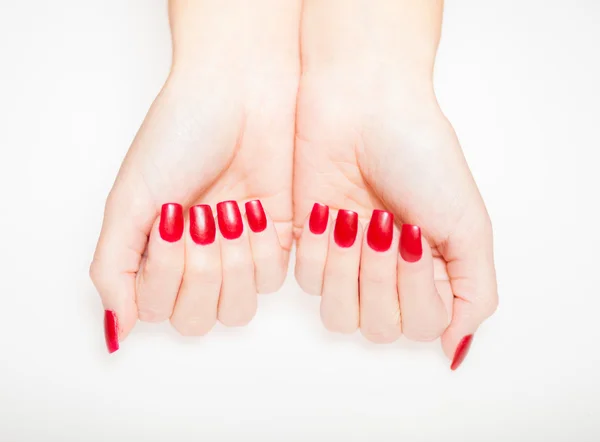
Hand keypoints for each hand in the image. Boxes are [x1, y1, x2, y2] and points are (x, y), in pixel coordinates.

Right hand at [90, 0, 299, 351]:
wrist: (239, 93)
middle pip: (198, 320)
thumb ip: (113, 268)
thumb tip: (117, 329)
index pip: (158, 311)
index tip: (168, 220)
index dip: (165, 277)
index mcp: (154, 253)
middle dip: (200, 274)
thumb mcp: (130, 200)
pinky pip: (270, 280)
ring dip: (231, 264)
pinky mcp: (275, 241)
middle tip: (199, 219)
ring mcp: (236, 253)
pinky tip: (252, 208)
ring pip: (237, 310)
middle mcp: (195, 259)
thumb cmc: (179, 136)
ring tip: (228, 213)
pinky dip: (259, 249)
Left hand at [294, 0, 497, 368]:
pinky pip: (305, 282)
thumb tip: (456, 350)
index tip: (417, 236)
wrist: (363, 108)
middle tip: (387, 224)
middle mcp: (386, 275)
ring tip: (356, 219)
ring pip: (337, 315)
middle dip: (382, 277)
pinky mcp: (307, 246)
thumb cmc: (420, 156)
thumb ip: (475, 294)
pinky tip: (330, 211)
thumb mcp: (468, 225)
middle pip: (377, 328)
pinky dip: (319, 248)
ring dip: (348, 268)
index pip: (420, 328)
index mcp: (428, 273)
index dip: (415, 291)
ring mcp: (345, 262)